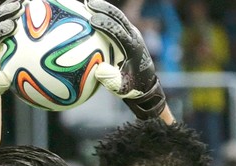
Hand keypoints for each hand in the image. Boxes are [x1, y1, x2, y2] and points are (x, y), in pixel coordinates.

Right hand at [85, 0, 165, 119]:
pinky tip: (92, 13)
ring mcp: (133, 34)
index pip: (118, 31)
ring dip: (105, 8)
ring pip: (119, 16)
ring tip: (88, 3)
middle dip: (104, 9)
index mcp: (133, 48)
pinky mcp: (130, 34)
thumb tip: (99, 70)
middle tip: (88, 4)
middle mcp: (134, 37)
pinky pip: (117, 22)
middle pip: (119, 18)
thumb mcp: (122, 88)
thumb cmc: (132, 87)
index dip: (105, 24)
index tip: (91, 20)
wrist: (146, 83)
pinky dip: (106, 15)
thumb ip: (111, 80)